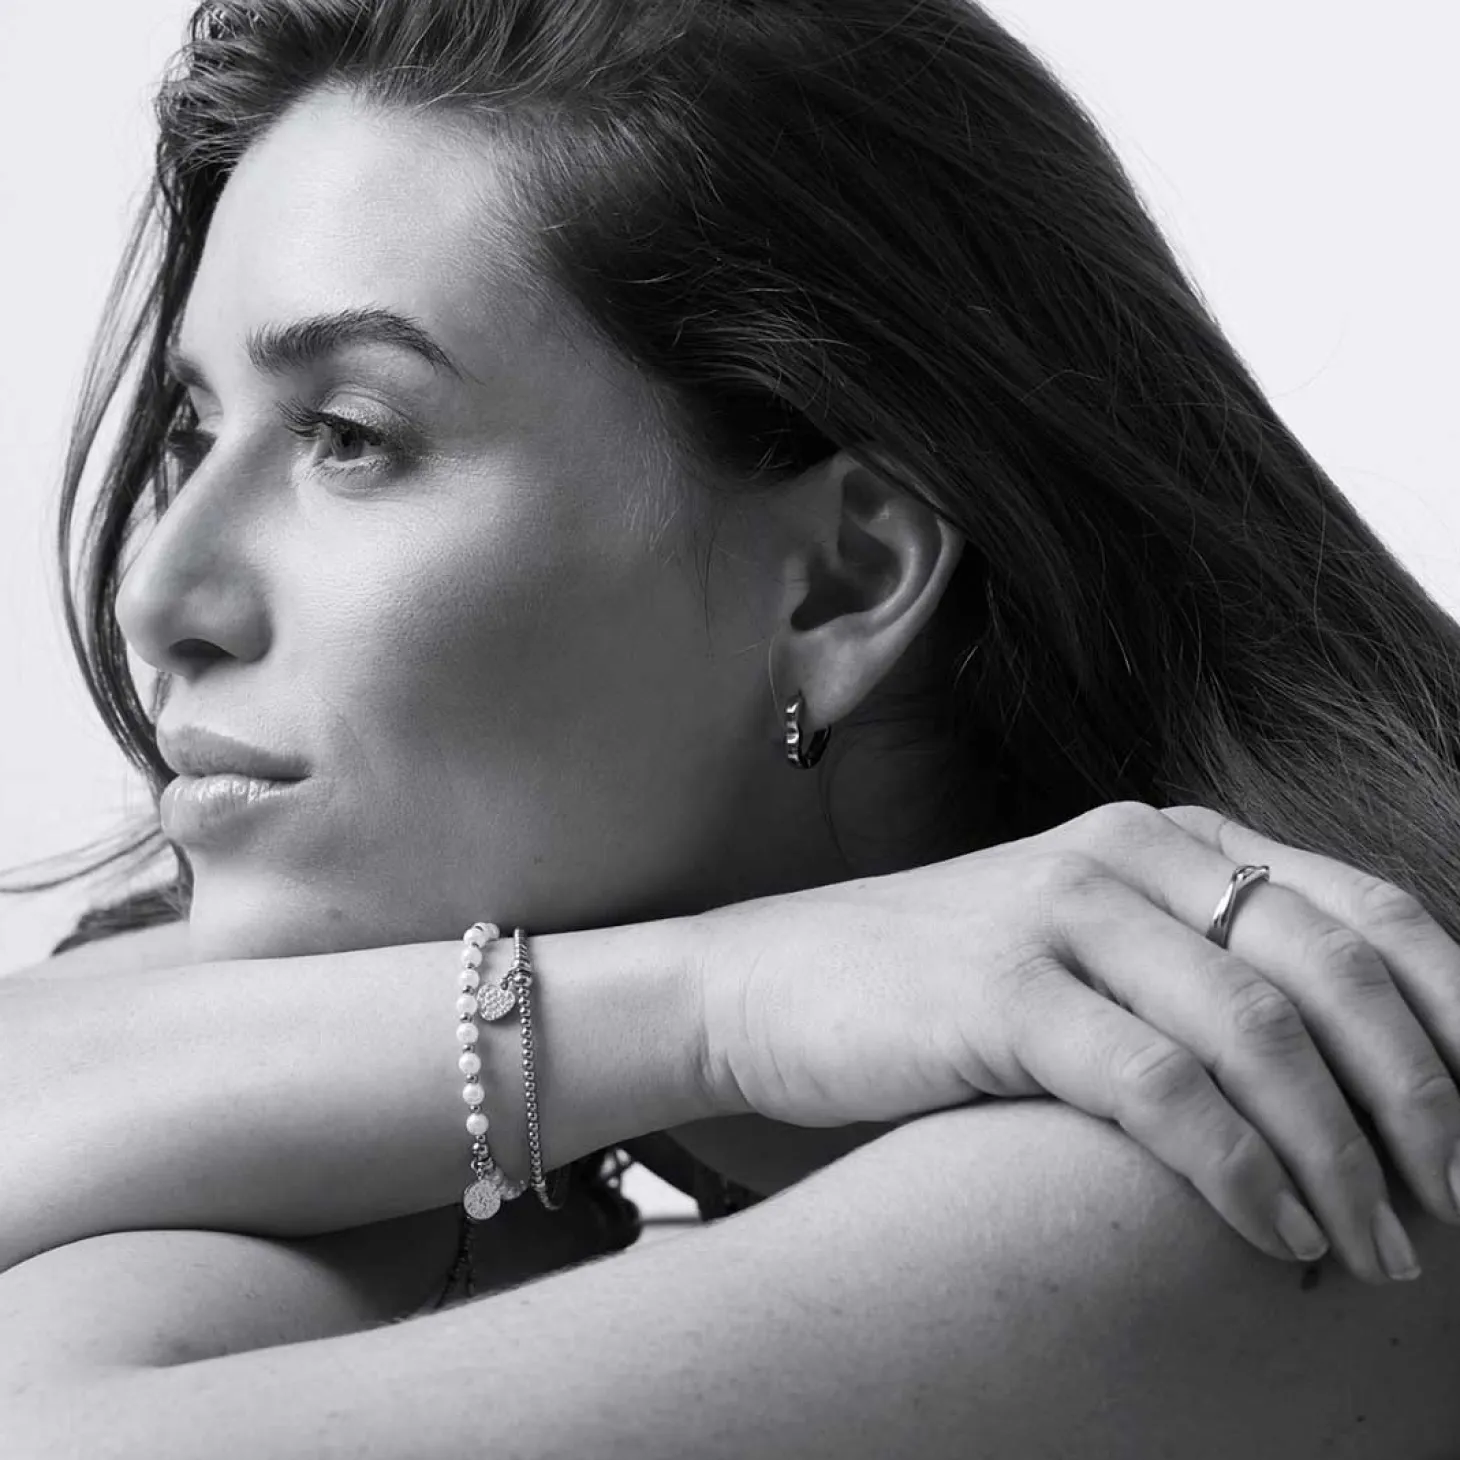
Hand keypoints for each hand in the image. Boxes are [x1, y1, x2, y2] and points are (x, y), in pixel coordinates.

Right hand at [694, 800, 1459, 1283]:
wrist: (772, 982)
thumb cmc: (939, 990)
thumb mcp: (1087, 955)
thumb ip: (1199, 980)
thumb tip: (1356, 1092)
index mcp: (1166, 839)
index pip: (1364, 909)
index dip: (1454, 1016)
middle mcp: (1125, 852)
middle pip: (1333, 966)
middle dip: (1421, 1100)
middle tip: (1455, 1209)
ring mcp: (1058, 910)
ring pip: (1257, 1030)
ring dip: (1340, 1156)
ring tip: (1373, 1249)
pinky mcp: (998, 988)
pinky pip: (1158, 1085)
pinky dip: (1236, 1168)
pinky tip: (1272, 1232)